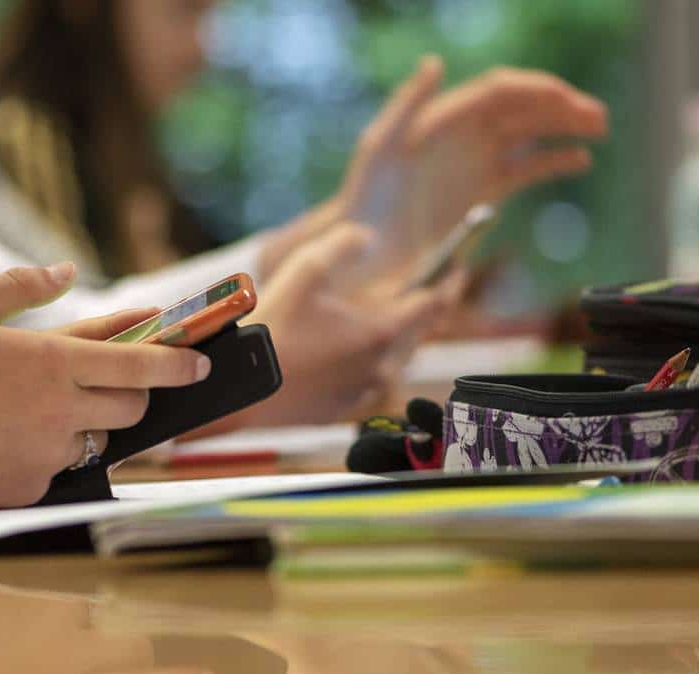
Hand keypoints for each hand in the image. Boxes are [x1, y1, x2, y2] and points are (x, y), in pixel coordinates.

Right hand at [0, 263, 211, 507]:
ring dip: (86, 425)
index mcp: (53, 361)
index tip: (202, 362)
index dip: (178, 362)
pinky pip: (63, 469)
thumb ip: (21, 286)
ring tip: (36, 412)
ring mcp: (50, 452)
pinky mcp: (34, 487)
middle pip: (132, 404)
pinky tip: (12, 442)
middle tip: (108, 383)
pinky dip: (51, 456)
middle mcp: (62, 409)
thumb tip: (66, 269)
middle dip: (131, 392)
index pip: (140, 361)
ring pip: (99, 439)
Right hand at [242, 225, 464, 426]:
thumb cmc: (274, 328)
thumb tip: (367, 237)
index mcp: (381, 332)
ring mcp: (363, 393)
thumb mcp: (306, 269)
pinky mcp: (341, 410)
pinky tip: (338, 354)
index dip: (446, 282)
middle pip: (413, 335)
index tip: (455, 270)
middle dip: (417, 314)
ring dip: (388, 341)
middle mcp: (381, 367)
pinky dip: (361, 365)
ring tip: (371, 323)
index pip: (431, 303)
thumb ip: (343, 244)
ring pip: (390, 361)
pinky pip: (364, 383)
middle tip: (416, 294)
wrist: (243, 390)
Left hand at [339, 57, 606, 255]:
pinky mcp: (482, 190)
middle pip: (522, 107)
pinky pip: (525, 168)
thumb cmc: (365, 195)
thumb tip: (434, 62)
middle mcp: (464, 134)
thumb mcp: (381, 147)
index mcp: (445, 117)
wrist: (366, 245)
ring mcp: (475, 161)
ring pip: (529, 133)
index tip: (568, 100)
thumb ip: (408, 103)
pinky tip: (580, 160)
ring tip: (600, 128)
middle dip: (561, 106)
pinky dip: (553, 161)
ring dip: (565, 127)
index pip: (499, 91)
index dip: (535, 90)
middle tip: (599, 116)